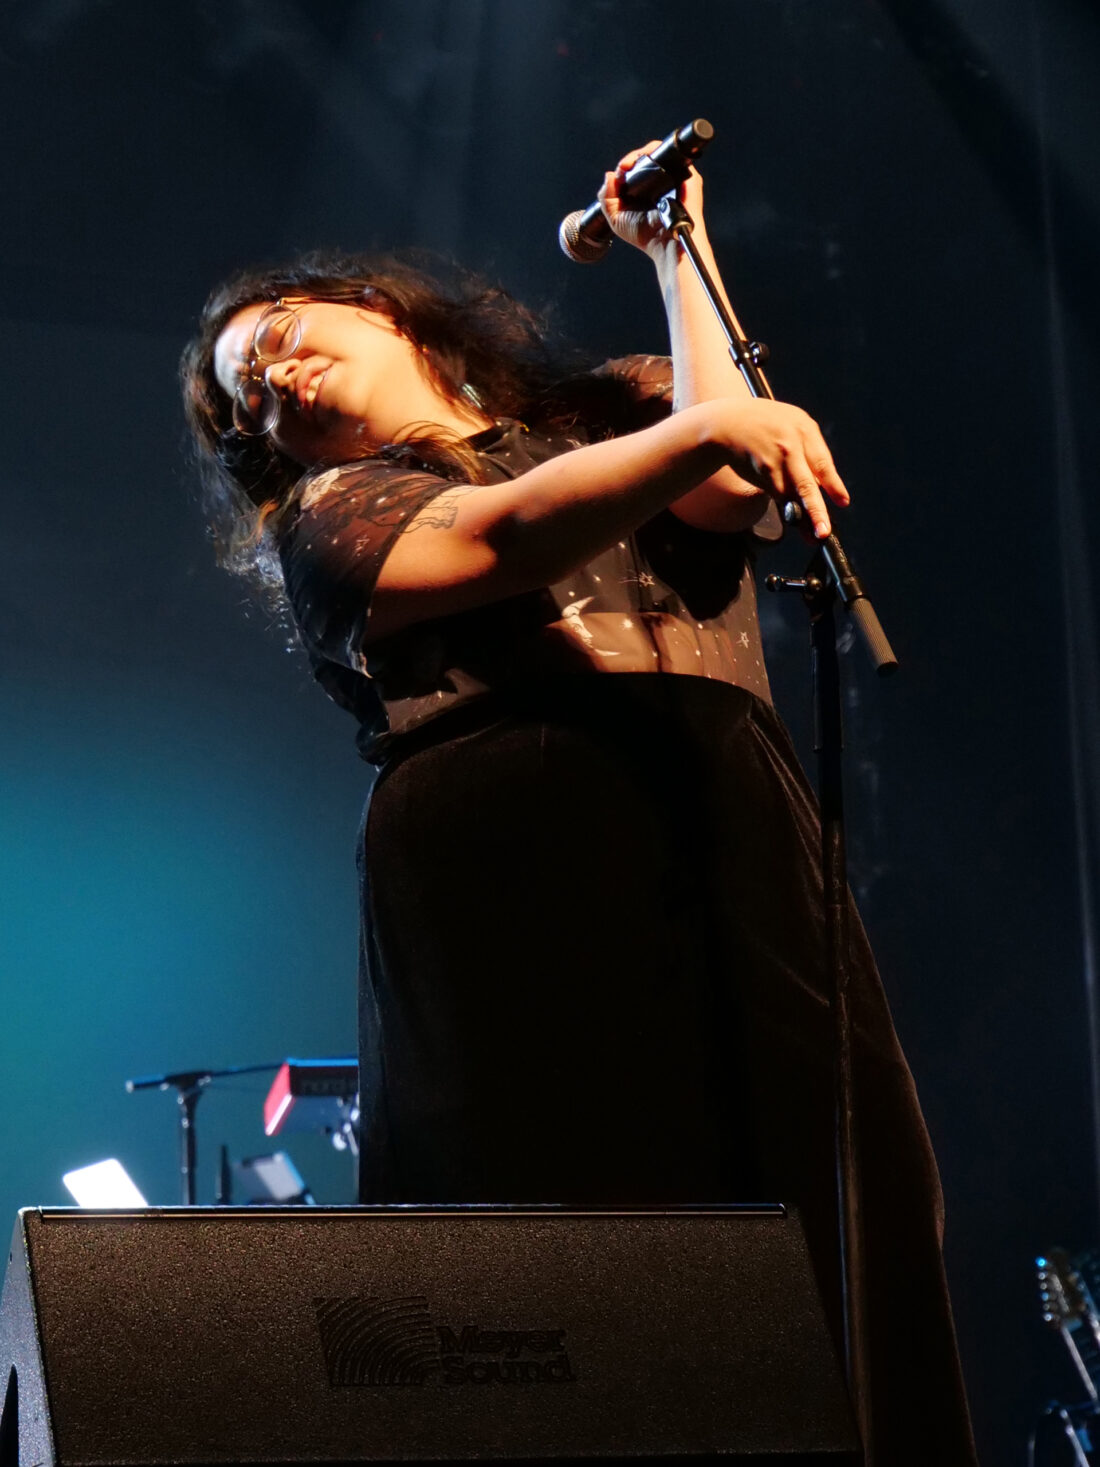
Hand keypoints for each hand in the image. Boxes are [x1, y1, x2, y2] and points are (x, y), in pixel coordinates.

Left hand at [597, 141, 705, 257]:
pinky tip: (646, 162)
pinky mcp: (687, 176)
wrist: (665, 245)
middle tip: (623, 168)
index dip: (624, 165)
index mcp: (646, 189)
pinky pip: (673, 155)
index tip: (618, 173)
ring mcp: (675, 177)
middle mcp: (661, 181)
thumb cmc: (644, 235)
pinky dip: (657, 153)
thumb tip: (608, 175)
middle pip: (645, 157)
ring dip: (642, 153)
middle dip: (631, 159)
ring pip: (658, 152)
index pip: (635, 166)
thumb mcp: (616, 218)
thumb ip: (606, 197)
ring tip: (630, 165)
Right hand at [711, 397, 849, 538]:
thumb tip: (821, 486)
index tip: (843, 502)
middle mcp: (792, 443)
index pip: (824, 462)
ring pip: (789, 494)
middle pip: (807, 484)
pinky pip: (776, 494)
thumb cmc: (765, 426)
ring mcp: (774, 458)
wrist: (728, 422)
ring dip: (800, 515)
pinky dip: (784, 504)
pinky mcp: (760, 470)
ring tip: (812, 533)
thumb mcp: (792, 426)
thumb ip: (808, 451)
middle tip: (823, 531)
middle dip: (816, 510)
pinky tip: (789, 512)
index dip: (834, 485)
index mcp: (806, 429)